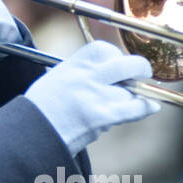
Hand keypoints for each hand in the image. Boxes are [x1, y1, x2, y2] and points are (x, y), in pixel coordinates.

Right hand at [24, 40, 160, 154]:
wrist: (31, 133)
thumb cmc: (42, 110)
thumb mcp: (56, 79)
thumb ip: (81, 72)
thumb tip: (112, 72)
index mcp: (72, 65)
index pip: (104, 49)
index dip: (116, 55)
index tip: (118, 62)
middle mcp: (85, 76)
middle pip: (126, 65)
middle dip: (140, 68)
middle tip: (143, 73)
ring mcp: (95, 95)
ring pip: (131, 90)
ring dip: (134, 96)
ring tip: (129, 103)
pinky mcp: (102, 116)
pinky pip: (135, 108)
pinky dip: (145, 107)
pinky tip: (151, 107)